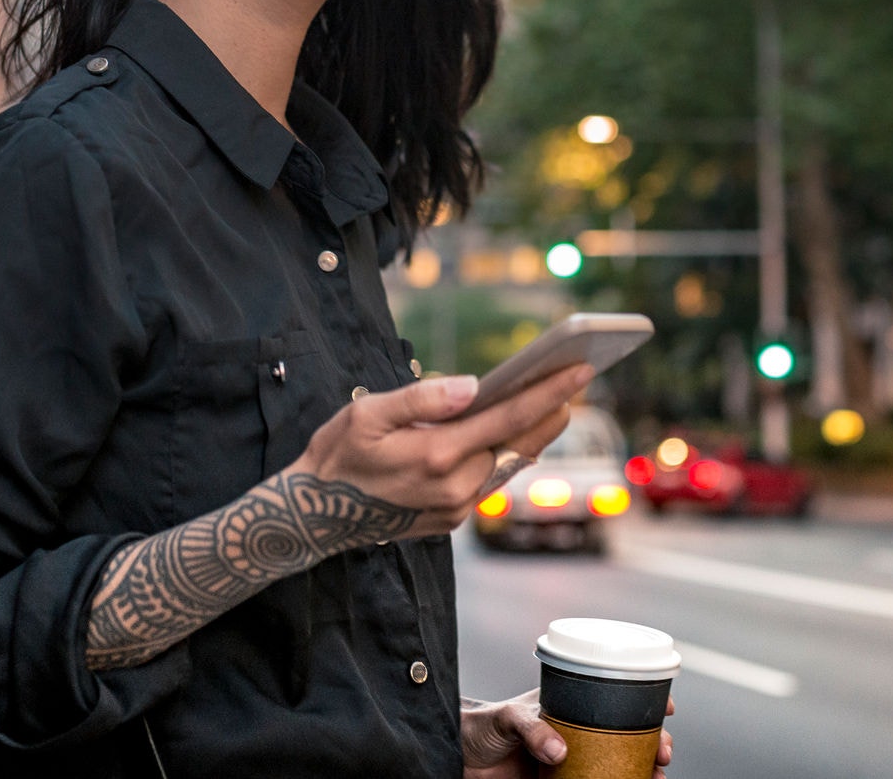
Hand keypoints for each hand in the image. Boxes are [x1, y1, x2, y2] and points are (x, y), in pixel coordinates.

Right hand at [289, 362, 591, 540]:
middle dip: (551, 410)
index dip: (548, 392)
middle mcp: (454, 488)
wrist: (313, 516)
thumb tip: (472, 384)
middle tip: (579, 379)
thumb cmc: (337, 454)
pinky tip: (515, 437)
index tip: (580, 371)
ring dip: (532, 435)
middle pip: (518, 444)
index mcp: (436, 456)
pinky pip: (488, 483)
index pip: (507, 417)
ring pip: (507, 465)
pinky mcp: (449, 520)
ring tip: (554, 403)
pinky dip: (506, 456)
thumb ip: (422, 399)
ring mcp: (454, 510)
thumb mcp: (367, 414)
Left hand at [461, 691, 674, 778]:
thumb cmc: (482, 726)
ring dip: (642, 767)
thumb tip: (559, 751)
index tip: (666, 705)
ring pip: (619, 761)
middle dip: (652, 739)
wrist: (461, 758)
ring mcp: (573, 757)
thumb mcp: (506, 718)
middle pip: (624, 732)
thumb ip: (531, 728)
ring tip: (656, 774)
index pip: (609, 694)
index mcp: (565, 704)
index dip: (641, 697)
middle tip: (663, 750)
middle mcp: (575, 729)